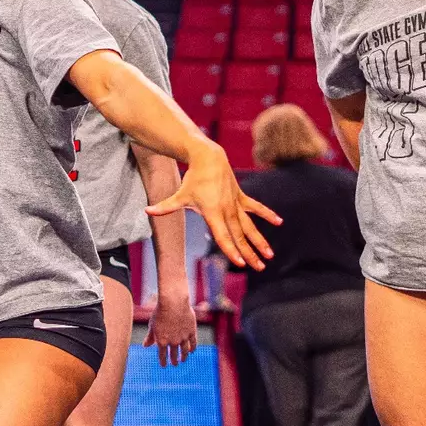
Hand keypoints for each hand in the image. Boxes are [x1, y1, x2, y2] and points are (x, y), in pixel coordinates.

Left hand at [143, 286, 197, 366]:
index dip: (163, 361)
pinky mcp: (191, 332)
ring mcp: (183, 338)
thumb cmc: (160, 311)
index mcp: (161, 341)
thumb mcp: (152, 324)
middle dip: (174, 360)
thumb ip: (150, 337)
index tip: (164, 365)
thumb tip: (145, 346)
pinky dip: (192, 348)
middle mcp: (173, 342)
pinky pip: (193, 343)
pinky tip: (192, 351)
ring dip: (183, 357)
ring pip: (184, 351)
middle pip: (173, 355)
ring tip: (183, 360)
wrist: (173, 302)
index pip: (162, 355)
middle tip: (175, 364)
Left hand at [146, 146, 279, 269]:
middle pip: (239, 235)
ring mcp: (236, 203)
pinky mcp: (240, 196)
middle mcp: (227, 210)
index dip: (230, 250)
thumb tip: (146, 212)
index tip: (239, 263)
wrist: (208, 157)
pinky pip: (255, 207)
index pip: (222, 236)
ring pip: (250, 225)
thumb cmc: (193, 179)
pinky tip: (279, 222)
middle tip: (259, 268)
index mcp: (213, 213)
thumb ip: (165, 206)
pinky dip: (267, 214)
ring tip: (270, 255)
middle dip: (249, 253)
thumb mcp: (179, 194)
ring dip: (260, 240)